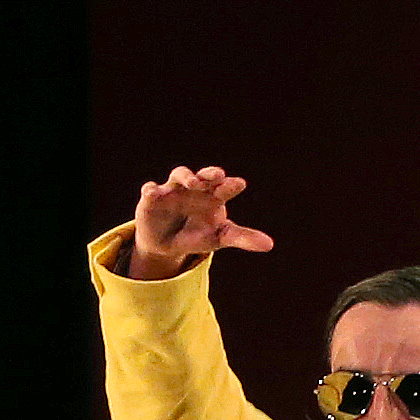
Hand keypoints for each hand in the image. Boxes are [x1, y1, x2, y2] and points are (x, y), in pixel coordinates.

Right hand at [118, 165, 273, 280]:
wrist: (168, 244)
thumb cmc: (199, 234)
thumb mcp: (220, 237)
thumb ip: (243, 238)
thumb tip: (270, 245)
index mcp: (213, 197)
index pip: (224, 187)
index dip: (231, 185)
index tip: (240, 184)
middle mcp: (194, 189)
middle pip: (203, 176)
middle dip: (209, 174)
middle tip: (219, 174)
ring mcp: (172, 191)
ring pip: (178, 175)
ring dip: (186, 176)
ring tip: (193, 182)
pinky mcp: (152, 199)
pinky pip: (150, 190)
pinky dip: (151, 189)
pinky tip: (152, 191)